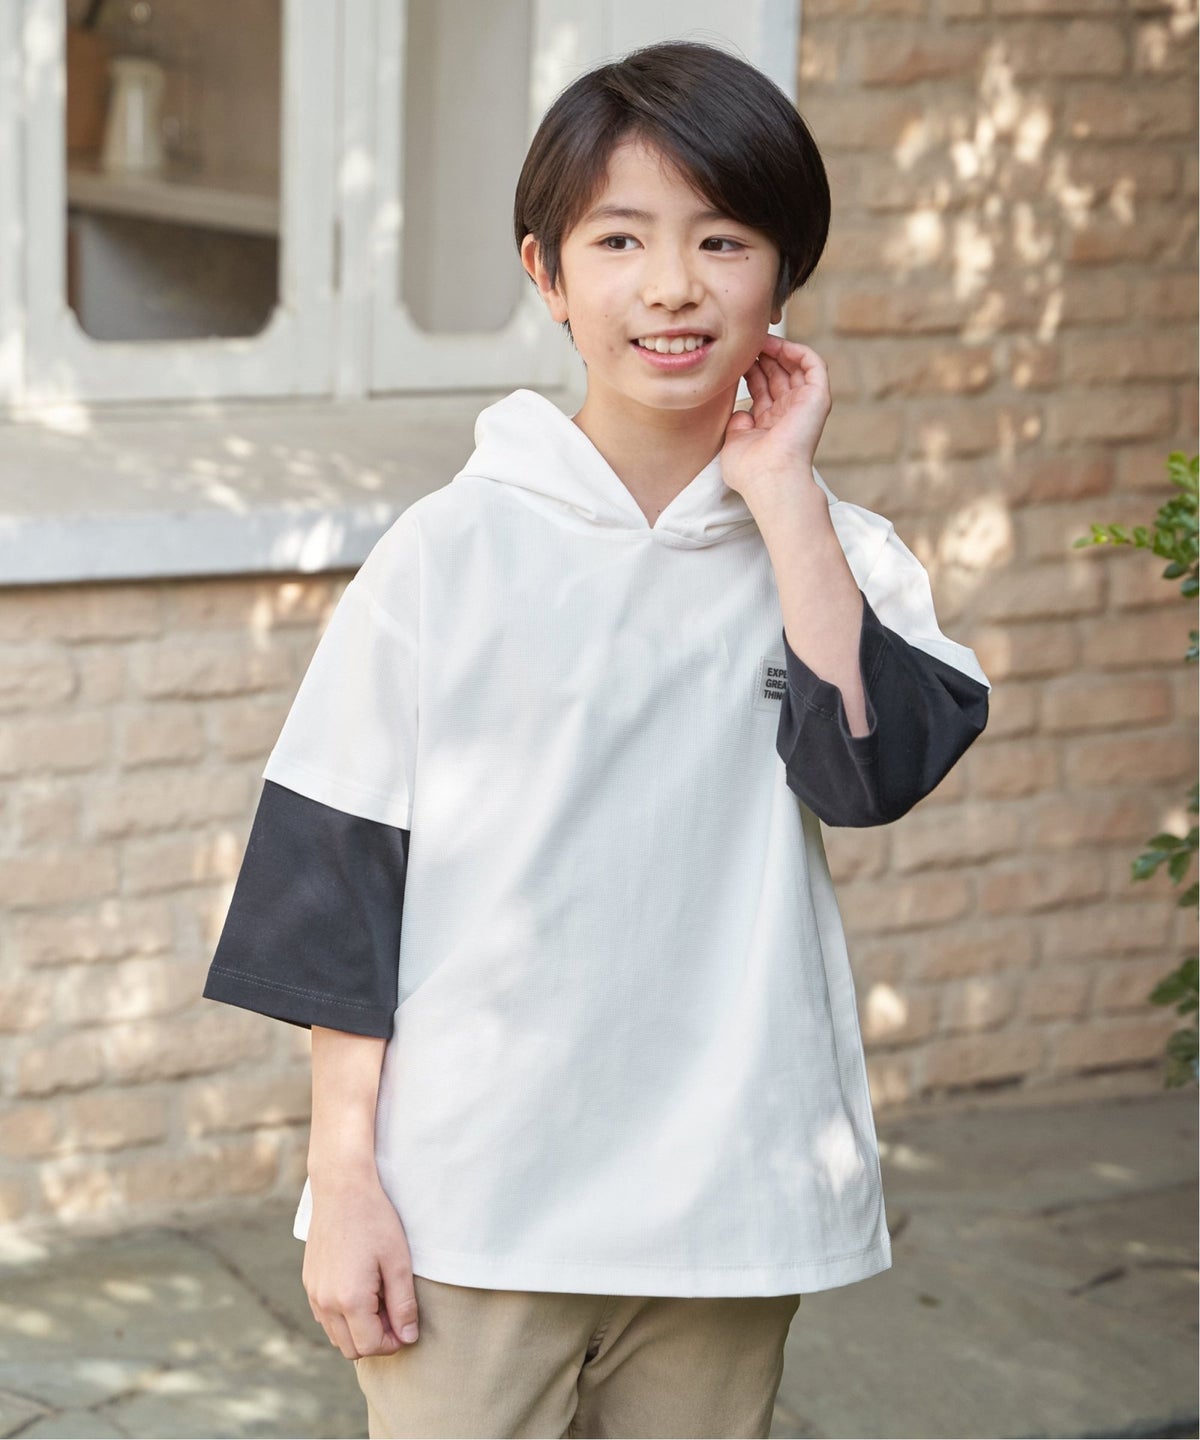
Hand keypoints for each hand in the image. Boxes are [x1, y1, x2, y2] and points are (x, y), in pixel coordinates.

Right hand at [303, 1173, 419, 1358]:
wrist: (342, 1188)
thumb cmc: (374, 1220)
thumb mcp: (398, 1261)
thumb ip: (403, 1304)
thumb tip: (408, 1337)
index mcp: (349, 1300)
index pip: (370, 1347)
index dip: (392, 1343)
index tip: (405, 1325)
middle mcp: (325, 1302)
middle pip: (350, 1348)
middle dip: (375, 1339)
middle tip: (393, 1311)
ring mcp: (313, 1292)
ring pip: (335, 1335)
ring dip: (358, 1329)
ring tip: (378, 1298)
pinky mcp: (309, 1281)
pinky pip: (324, 1316)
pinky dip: (343, 1315)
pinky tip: (360, 1289)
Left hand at [720, 334, 831, 504]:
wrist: (770, 478)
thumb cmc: (750, 471)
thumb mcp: (734, 442)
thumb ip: (737, 423)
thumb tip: (739, 410)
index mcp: (770, 424)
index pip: (762, 388)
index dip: (749, 371)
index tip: (733, 359)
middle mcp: (788, 413)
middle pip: (778, 374)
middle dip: (762, 357)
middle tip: (745, 344)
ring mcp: (804, 405)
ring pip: (796, 366)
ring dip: (778, 350)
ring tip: (758, 340)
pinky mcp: (818, 397)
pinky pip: (813, 364)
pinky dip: (798, 351)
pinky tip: (777, 346)